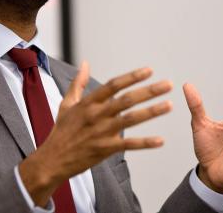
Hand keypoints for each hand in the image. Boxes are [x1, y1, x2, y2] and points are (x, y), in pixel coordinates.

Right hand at [20, 62, 172, 205]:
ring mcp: (101, 132)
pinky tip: (160, 140)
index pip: (113, 85)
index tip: (149, 70)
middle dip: (148, 91)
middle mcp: (96, 115)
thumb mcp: (67, 103)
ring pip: (131, 119)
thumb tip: (84, 63)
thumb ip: (78, 83)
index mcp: (88, 102)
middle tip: (167, 84)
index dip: (132, 77)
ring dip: (151, 112)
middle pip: (126, 100)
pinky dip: (145, 143)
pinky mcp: (105, 149)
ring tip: (169, 105)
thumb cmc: (61, 130)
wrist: (53, 159)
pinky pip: (129, 145)